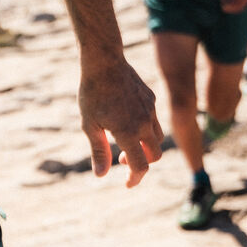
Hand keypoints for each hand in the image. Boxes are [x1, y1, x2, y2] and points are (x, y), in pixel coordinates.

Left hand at [78, 57, 163, 187]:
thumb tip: (101, 175)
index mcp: (128, 132)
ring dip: (145, 146)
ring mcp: (151, 110)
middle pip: (154, 154)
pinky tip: (126, 119)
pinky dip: (144, 128)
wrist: (104, 62)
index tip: (128, 184)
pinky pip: (153, 119)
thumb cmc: (92, 94)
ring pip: (157, 137)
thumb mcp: (90, 125)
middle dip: (141, 163)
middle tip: (121, 160)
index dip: (135, 179)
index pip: (140, 166)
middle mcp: (144, 123)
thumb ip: (99, 150)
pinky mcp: (151, 98)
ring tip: (123, 141)